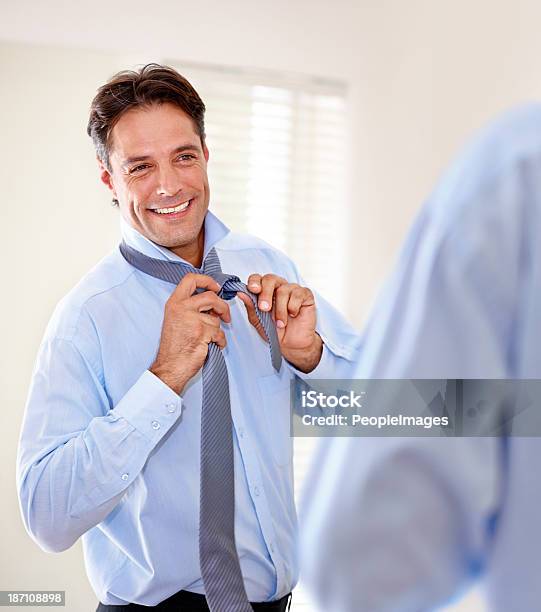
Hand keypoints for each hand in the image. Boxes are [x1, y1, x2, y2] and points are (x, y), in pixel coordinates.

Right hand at [149, 273, 230, 394]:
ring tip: (208, 339)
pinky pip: (219, 333)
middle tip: (225, 316)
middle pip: (211, 296)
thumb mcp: (176, 319)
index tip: (216, 288)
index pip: (191, 279)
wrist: (170, 366)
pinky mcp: (201, 332)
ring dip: (217, 330)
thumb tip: (212, 301)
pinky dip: (219, 342)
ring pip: (216, 318)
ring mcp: (191, 320)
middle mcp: (181, 308)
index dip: (207, 280)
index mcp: (174, 303)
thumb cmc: (174, 346)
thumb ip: (191, 306)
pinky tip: (210, 346)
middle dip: (223, 307)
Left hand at [237, 274, 322, 372]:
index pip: (257, 278)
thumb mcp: (258, 321)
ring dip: (280, 310)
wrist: (290, 344)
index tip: (253, 289)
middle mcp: (278, 287)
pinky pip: (298, 294)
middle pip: (270, 279)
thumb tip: (240, 293)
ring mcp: (292, 289)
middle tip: (264, 309)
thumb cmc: (274, 331)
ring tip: (280, 323)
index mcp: (264, 290)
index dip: (254, 281)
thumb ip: (250, 306)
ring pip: (283, 290)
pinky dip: (293, 307)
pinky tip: (293, 315)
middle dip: (265, 294)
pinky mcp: (305, 294)